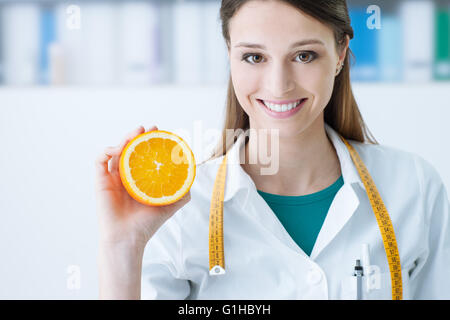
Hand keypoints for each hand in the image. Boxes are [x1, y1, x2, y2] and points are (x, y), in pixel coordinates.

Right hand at [94, 125, 190, 248]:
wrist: (128, 238)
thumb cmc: (146, 224)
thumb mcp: (169, 205)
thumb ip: (181, 193)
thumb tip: (192, 179)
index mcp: (139, 180)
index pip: (143, 156)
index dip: (150, 143)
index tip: (160, 133)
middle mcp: (125, 177)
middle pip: (130, 150)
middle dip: (138, 135)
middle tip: (149, 128)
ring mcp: (112, 178)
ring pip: (116, 151)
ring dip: (125, 138)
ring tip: (137, 132)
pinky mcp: (100, 181)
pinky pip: (100, 160)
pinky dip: (107, 150)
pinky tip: (118, 148)